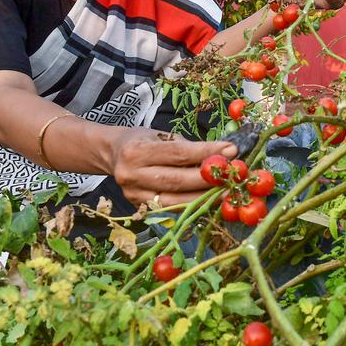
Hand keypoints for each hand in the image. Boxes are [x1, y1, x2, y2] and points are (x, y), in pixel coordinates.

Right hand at [102, 127, 236, 206]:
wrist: (113, 155)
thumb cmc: (142, 141)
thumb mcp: (160, 135)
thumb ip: (187, 147)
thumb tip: (222, 155)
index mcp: (136, 151)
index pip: (178, 153)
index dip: (206, 153)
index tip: (230, 151)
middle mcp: (132, 175)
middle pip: (177, 180)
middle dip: (208, 179)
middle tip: (232, 175)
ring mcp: (134, 195)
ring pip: (175, 200)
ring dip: (203, 197)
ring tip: (226, 192)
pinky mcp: (140, 209)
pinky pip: (171, 209)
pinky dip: (192, 206)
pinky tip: (209, 201)